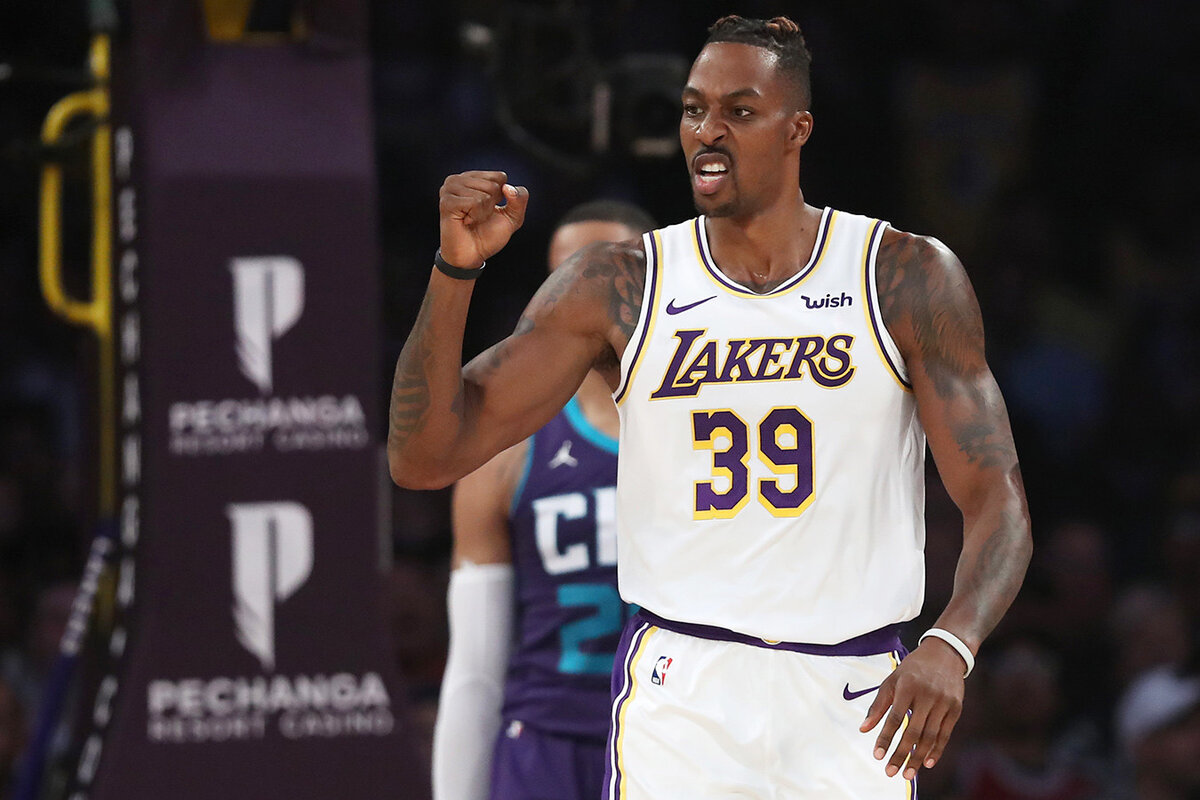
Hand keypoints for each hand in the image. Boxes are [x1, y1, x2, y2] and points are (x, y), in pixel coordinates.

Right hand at [438, 171, 529, 268]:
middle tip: (477, 217)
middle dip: (491, 206)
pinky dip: (476, 216)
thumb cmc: (488, 236)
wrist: (472, 255)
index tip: (488, 210)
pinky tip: (465, 221)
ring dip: (483, 213)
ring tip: (471, 219)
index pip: (500, 177)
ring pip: (484, 194)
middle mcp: (459, 179)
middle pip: (493, 185)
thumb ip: (519, 199)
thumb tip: (508, 187)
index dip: (501, 198)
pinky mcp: (447, 201)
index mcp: (473, 178)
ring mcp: (450, 189)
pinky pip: (474, 202)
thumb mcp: (512, 216)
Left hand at [859, 640, 964, 780]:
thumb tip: (863, 729)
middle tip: (890, 772)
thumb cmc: (913, 669)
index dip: (885, 738)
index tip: (877, 756)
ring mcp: (944, 701)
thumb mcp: (892, 680)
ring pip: (930, 736)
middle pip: (913, 731)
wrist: (945, 653)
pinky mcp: (956, 708)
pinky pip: (945, 734)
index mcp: (907, 686)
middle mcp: (927, 694)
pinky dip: (936, 750)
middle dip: (901, 754)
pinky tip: (927, 763)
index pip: (894, 717)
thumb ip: (878, 705)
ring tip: (907, 774)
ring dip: (917, 757)